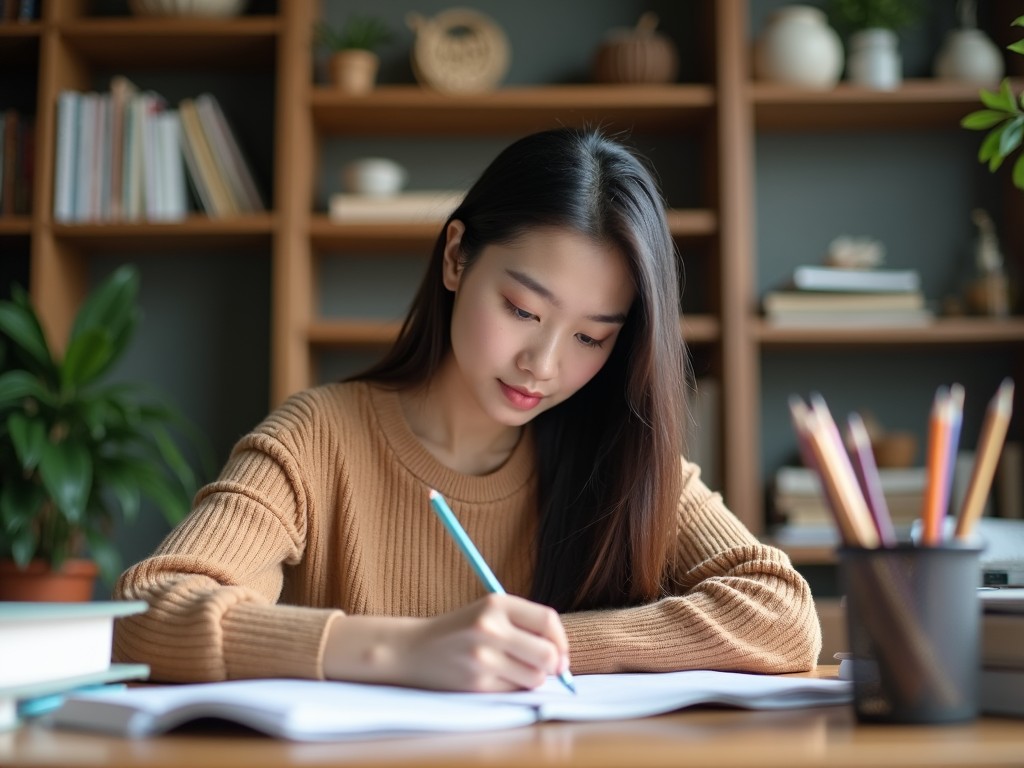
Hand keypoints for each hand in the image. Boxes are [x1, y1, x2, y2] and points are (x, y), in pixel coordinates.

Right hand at [401, 594, 569, 691]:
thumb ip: (525, 626)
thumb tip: (562, 659)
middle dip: (554, 664)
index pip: (547, 620)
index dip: (561, 639)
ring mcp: (483, 657)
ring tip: (514, 670)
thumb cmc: (460, 631)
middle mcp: (490, 628)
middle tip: (547, 667)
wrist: (413, 650)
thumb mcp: (489, 612)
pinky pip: (514, 691)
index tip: (560, 650)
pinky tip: (495, 678)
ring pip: (535, 677)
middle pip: (547, 653)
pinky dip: (512, 687)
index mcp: (496, 603)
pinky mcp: (477, 683)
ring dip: (532, 678)